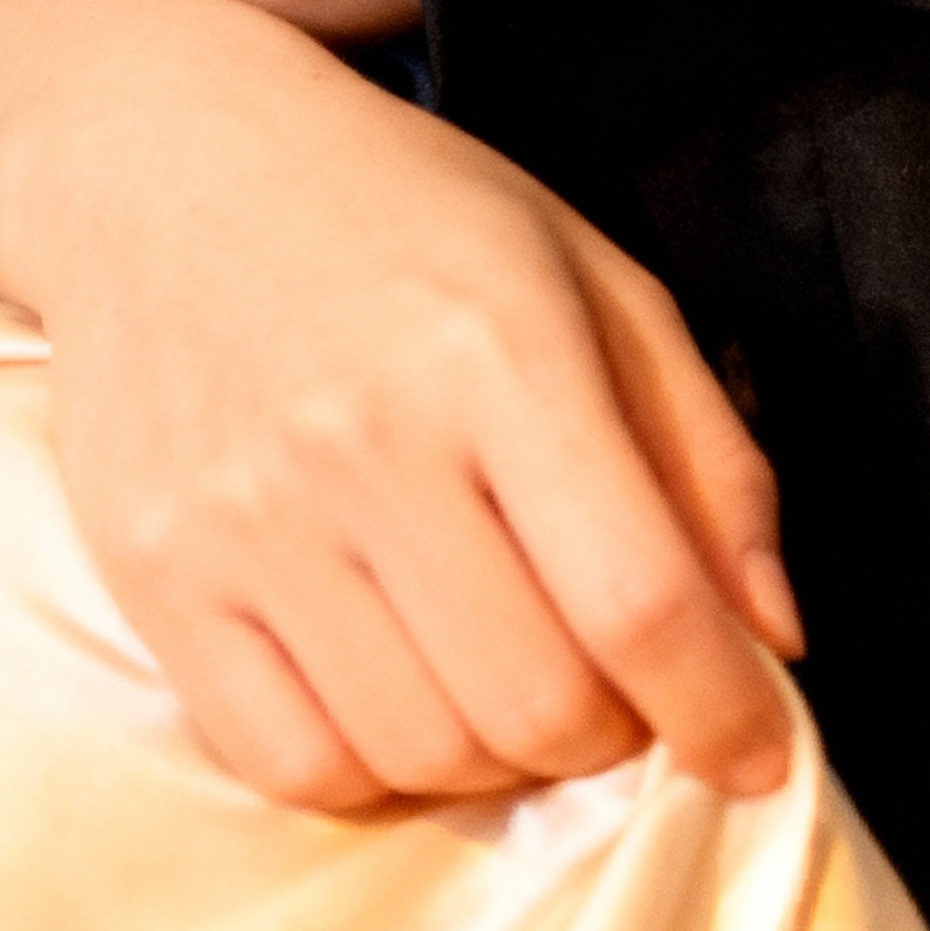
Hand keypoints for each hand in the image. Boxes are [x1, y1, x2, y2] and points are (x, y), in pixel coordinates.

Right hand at [5, 0, 802, 812]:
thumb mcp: (592, 277)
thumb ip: (705, 455)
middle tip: (610, 673)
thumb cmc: (403, 214)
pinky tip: (394, 679)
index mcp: (499, 346)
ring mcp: (249, 518)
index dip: (723, 708)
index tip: (759, 751)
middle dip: (613, 729)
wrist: (163, 165)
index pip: (638, 597)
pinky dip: (372, 764)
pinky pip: (295, 766)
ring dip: (498, 753)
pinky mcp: (157, 578)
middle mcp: (367, 439)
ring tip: (500, 659)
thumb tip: (772, 638)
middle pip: (540, 705)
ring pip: (425, 754)